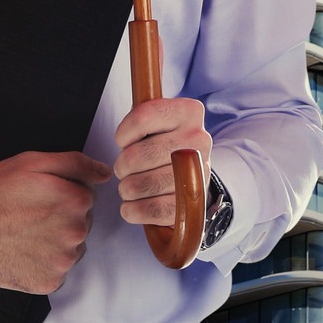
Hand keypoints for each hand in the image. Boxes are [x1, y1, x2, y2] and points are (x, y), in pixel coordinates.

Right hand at [0, 148, 113, 293]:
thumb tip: (105, 172)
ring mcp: (63, 261)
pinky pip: (57, 270)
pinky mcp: (50, 282)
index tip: (39, 195)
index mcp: (76, 201)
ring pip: (71, 247)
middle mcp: (76, 233)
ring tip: (25, 232)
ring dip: (55, 241)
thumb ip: (75, 163)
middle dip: (61, 217)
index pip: (85, 195)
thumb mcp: (32, 162)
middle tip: (29, 214)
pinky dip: (44, 262)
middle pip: (81, 221)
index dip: (61, 192)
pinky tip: (25, 251)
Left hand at [113, 96, 208, 227]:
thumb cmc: (164, 143)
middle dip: (122, 165)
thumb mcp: (157, 122)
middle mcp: (199, 138)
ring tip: (127, 187)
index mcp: (189, 111)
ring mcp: (201, 170)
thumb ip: (142, 116)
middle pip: (139, 155)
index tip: (122, 141)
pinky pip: (155, 209)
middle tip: (122, 169)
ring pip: (145, 183)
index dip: (124, 133)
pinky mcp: (195, 200)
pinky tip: (130, 207)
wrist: (193, 173)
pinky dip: (135, 211)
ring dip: (127, 189)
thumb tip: (123, 134)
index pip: (143, 117)